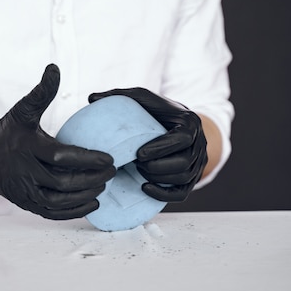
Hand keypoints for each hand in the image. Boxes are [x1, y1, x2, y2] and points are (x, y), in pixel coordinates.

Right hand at [0, 64, 115, 219]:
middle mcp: (25, 172)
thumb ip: (41, 92)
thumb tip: (54, 68)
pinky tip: (92, 204)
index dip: (87, 159)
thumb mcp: (22, 110)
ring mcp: (25, 191)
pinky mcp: (26, 204)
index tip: (109, 157)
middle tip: (112, 171)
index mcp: (28, 147)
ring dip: (85, 196)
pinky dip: (73, 212)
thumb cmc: (8, 132)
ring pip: (59, 201)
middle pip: (63, 182)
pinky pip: (52, 213)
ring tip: (104, 185)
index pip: (61, 157)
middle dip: (92, 179)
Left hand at [89, 88, 206, 201]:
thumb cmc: (156, 110)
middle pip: (184, 162)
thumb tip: (92, 98)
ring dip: (159, 178)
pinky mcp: (192, 178)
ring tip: (138, 172)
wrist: (176, 122)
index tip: (139, 153)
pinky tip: (144, 189)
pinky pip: (182, 193)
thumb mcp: (141, 98)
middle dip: (158, 166)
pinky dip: (164, 195)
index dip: (161, 148)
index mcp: (189, 123)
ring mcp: (198, 162)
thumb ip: (120, 95)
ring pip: (184, 178)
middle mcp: (199, 143)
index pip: (182, 139)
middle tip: (136, 163)